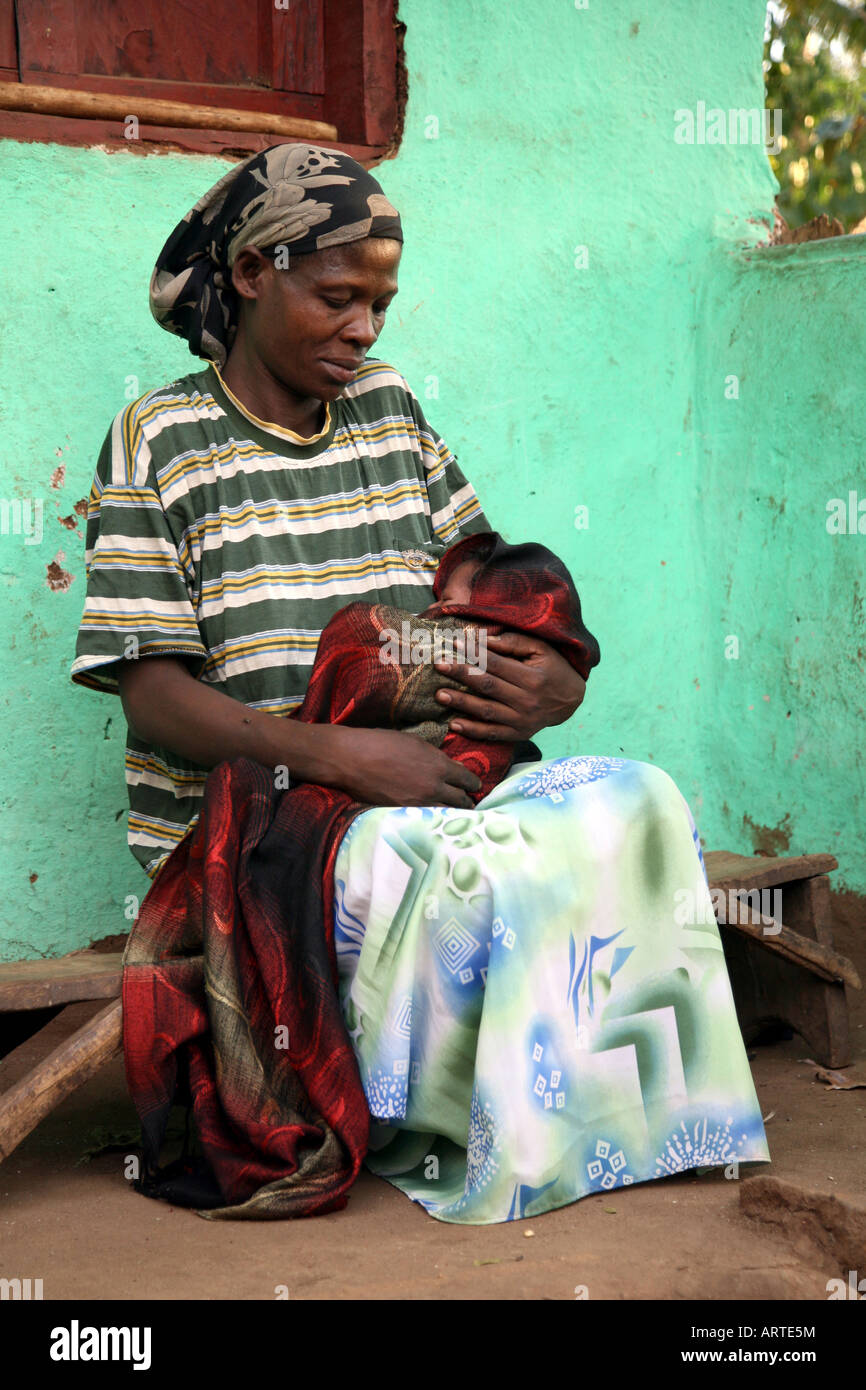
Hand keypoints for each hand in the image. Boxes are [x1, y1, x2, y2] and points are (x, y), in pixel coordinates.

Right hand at [310, 725, 481, 807]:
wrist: (350, 758)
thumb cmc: (380, 743)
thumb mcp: (414, 742)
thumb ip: (436, 756)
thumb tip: (454, 767)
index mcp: (439, 765)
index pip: (468, 780)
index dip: (473, 784)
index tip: (475, 786)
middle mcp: (433, 787)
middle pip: (462, 800)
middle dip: (467, 801)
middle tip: (469, 803)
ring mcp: (418, 804)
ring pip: (447, 815)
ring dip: (453, 814)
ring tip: (457, 816)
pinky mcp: (403, 814)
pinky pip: (427, 821)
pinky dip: (434, 820)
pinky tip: (435, 820)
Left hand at [434, 631, 586, 741]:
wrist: (571, 700)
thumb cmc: (552, 668)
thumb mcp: (540, 649)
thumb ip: (513, 643)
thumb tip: (483, 640)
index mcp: (532, 677)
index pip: (496, 663)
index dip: (474, 653)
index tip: (454, 644)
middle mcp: (527, 700)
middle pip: (487, 686)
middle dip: (461, 675)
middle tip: (439, 666)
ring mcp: (522, 720)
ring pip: (486, 711)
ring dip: (461, 703)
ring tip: (439, 695)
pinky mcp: (518, 734)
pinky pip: (492, 734)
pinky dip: (472, 730)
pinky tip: (453, 724)